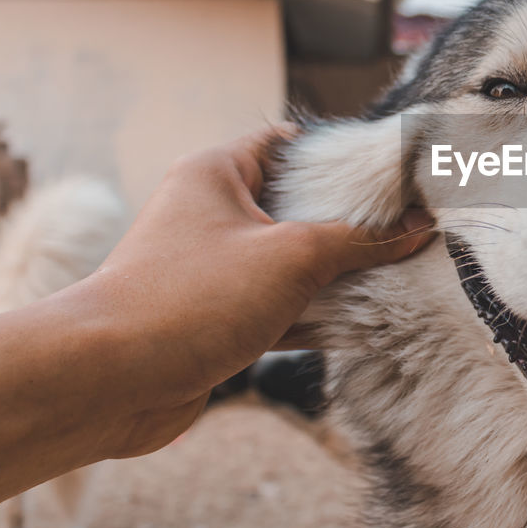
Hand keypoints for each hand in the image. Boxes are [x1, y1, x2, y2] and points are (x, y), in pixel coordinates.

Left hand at [82, 125, 434, 456]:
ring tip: (402, 273)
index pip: (290, 143)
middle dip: (353, 221)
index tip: (394, 171)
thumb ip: (360, 240)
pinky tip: (367, 322)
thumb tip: (418, 227)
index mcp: (217, 174)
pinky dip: (318, 313)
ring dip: (340, 273)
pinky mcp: (217, 319)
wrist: (108, 384)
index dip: (342, 153)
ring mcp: (214, 269)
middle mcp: (212, 214)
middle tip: (411, 225)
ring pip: (292, 262)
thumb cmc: (188, 300)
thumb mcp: (292, 257)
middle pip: (298, 206)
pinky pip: (280, 306)